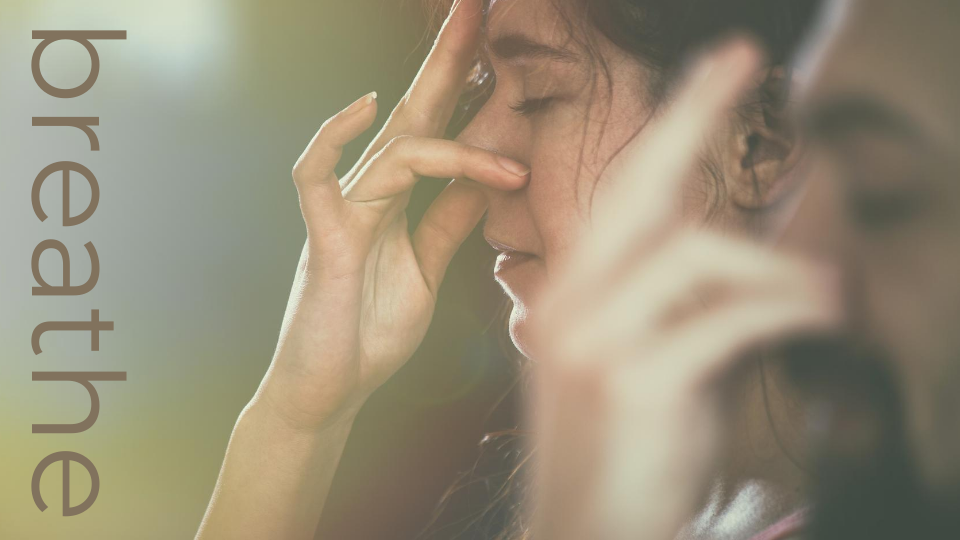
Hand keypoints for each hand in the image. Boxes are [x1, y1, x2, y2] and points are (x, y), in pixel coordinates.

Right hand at [257, 0, 528, 430]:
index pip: (438, 127)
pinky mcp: (323, 239)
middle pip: (414, 109)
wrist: (330, 391)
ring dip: (446, 119)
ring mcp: (345, 211)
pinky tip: (363, 106)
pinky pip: (316, 175)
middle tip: (480, 2)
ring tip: (501, 108)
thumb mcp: (429, 269)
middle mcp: (371, 193)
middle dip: (449, 57)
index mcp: (399, 200)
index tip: (506, 45)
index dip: (468, 84)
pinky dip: (333, 138)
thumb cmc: (371, 331)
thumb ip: (450, 221)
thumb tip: (489, 177)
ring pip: (392, 142)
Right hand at [529, 39, 840, 539]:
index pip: (623, 195)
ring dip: (775, 268)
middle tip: (739, 55)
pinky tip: (825, 311)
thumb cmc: (628, 450)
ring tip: (830, 293)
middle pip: (637, 190)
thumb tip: (759, 255)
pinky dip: (786, 306)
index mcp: (574, 294)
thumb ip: (686, 306)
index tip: (717, 68)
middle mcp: (570, 303)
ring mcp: (590, 339)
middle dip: (689, 116)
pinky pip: (725, 317)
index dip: (672, 127)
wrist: (584, 533)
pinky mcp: (629, 381)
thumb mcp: (651, 363)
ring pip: (695, 253)